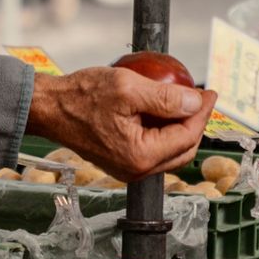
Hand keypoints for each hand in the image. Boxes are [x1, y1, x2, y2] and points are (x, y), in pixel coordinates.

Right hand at [28, 66, 208, 182]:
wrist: (49, 108)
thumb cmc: (80, 97)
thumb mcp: (127, 88)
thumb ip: (166, 98)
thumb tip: (196, 104)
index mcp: (140, 156)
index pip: (187, 135)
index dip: (202, 112)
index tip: (209, 92)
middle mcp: (136, 170)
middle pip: (183, 149)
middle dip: (196, 122)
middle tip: (201, 98)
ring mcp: (128, 168)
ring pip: (170, 152)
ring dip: (181, 128)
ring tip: (185, 102)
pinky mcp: (121, 161)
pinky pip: (153, 150)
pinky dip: (164, 132)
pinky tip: (164, 111)